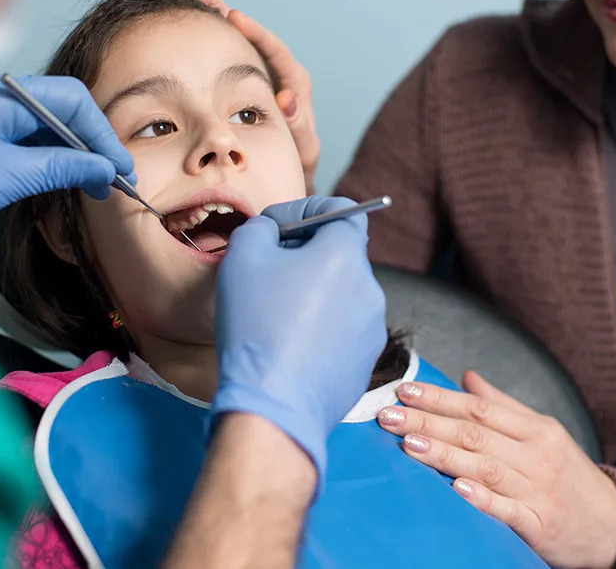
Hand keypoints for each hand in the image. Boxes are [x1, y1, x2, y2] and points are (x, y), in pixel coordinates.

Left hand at [0, 69, 133, 253]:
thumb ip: (61, 167)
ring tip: (85, 186)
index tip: (121, 171)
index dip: (103, 137)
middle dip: (88, 144)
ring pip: (36, 121)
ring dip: (64, 150)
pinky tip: (48, 177)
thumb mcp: (3, 179)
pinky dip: (36, 152)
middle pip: (57, 107)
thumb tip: (106, 169)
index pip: (73, 100)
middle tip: (110, 182)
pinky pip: (12, 131)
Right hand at [189, 0, 319, 192]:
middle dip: (224, 12)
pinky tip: (183, 30)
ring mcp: (256, 78)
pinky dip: (207, 42)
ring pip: (234, 43)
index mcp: (293, 87)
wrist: (282, 176)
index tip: (234, 16)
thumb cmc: (295, 166)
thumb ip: (300, 128)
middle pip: (252, 36)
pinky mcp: (239, 85)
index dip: (256, 33)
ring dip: (212, 19)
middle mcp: (275, 75)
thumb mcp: (302, 150)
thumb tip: (288, 100)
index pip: (276, 52)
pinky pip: (224, 58)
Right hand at [212, 196, 387, 485]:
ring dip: (315, 292)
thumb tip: (273, 230)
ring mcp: (372, 328)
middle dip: (307, 253)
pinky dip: (321, 327)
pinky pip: (344, 330)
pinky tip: (290, 344)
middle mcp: (370, 287)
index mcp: (345, 254)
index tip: (280, 227)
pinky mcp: (366, 361)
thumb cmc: (257, 328)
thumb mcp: (242, 258)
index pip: (342, 210)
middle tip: (269, 269)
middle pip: (341, 253)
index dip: (307, 210)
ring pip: (343, 293)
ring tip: (276, 313)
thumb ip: (260, 227)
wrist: (274, 406)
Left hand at [377, 371, 615, 568]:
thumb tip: (467, 377)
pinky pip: (507, 509)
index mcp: (536, 429)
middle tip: (389, 415)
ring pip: (484, 466)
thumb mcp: (544, 433)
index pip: (479, 408)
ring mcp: (538, 489)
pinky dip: (482, 498)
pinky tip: (456, 489)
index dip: (440, 398)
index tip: (405, 390)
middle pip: (475, 434)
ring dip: (444, 455)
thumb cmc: (569, 476)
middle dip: (428, 422)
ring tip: (409, 444)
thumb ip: (503, 406)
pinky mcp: (540, 524)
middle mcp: (536, 454)